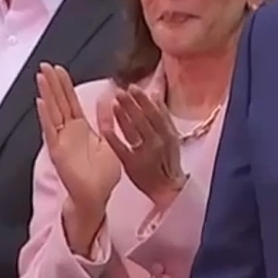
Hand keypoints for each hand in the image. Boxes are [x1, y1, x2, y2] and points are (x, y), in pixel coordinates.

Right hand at [36, 64, 120, 252]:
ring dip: (47, 94)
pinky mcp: (58, 151)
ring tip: (41, 76)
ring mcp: (61, 140)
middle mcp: (68, 132)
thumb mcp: (109, 139)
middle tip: (45, 64)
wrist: (97, 195)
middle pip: (58, 102)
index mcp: (81, 128)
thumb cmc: (103, 172)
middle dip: (52, 83)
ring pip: (53, 112)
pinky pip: (51, 131)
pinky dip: (46, 116)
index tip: (59, 69)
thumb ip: (106, 119)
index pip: (70, 101)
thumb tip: (108, 98)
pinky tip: (41, 102)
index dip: (64, 85)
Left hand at [101, 86, 184, 208]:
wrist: (168, 190)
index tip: (133, 87)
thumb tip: (155, 94)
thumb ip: (162, 117)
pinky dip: (115, 140)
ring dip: (123, 116)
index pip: (155, 112)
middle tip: (121, 91)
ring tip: (114, 102)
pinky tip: (106, 130)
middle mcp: (158, 141)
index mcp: (168, 134)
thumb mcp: (171, 138)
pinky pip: (122, 150)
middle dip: (132, 103)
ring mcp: (145, 153)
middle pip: (144, 119)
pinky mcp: (133, 165)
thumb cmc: (168, 162)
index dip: (143, 100)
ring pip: (133, 131)